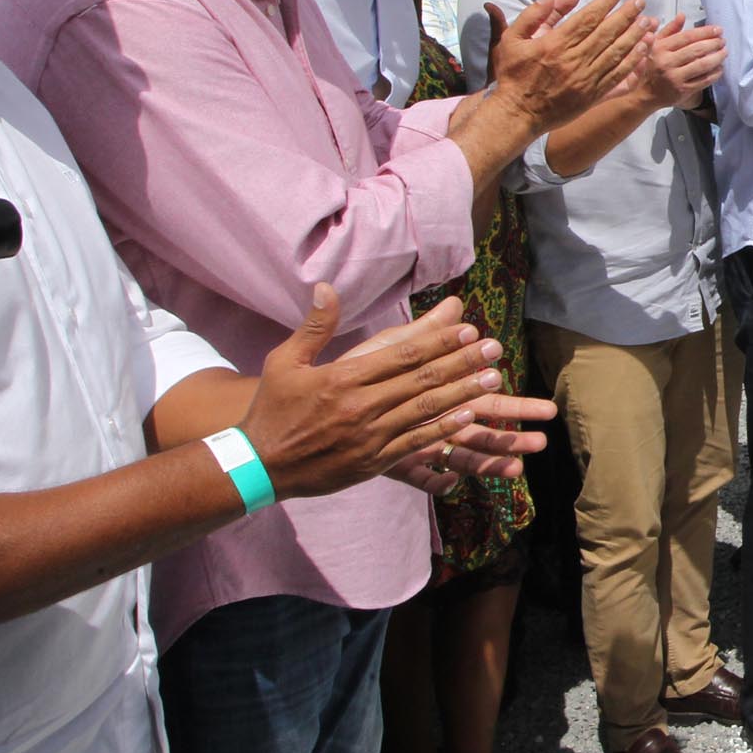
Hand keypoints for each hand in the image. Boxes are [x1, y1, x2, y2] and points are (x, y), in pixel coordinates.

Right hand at [240, 286, 554, 501]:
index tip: (467, 329)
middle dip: (461, 362)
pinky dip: (443, 430)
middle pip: (421, 381)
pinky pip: (415, 444)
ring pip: (425, 411)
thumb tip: (327, 286)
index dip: (438, 342)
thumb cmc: (272, 410)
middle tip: (495, 348)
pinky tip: (469, 417)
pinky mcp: (373, 462)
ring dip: (463, 394)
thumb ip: (314, 326)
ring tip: (494, 379)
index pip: (401, 356)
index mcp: (342, 378)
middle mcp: (359, 406)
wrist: (258, 466)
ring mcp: (369, 437)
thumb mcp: (285, 362)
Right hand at [484, 0, 653, 131]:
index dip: (605, 3)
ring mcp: (585, 81)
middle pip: (607, 33)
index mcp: (554, 44)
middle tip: (640, 2)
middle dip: (626, 15)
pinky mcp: (592, 97)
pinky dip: (633, 64)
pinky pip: (618, 78)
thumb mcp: (511, 39)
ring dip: (635, 36)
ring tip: (648, 21)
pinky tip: (643, 51)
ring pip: (616, 54)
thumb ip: (534, 14)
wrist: (516, 114)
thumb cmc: (513, 75)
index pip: (587, 18)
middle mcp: (574, 61)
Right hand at [632, 15, 726, 110]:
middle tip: (723, 40)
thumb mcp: (656, 44)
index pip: (687, 37)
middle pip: (696, 50)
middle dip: (714, 44)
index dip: (705, 32)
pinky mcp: (683, 90)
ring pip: (702, 65)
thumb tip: (682, 16)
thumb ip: (669, 30)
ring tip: (724, 52)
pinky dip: (715, 73)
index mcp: (661, 48)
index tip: (717, 29)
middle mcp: (667, 63)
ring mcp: (675, 78)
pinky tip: (720, 67)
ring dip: (717, 57)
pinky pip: (704, 80)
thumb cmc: (653, 65)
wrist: (647, 92)